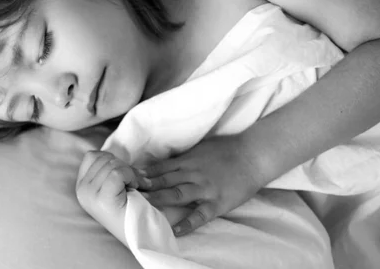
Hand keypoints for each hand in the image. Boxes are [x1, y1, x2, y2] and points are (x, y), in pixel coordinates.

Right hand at [76, 151, 149, 243]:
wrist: (141, 233)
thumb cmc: (132, 207)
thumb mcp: (114, 185)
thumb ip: (109, 169)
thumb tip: (115, 152)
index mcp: (81, 187)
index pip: (92, 155)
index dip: (112, 160)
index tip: (124, 176)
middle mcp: (81, 191)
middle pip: (104, 158)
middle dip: (124, 166)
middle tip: (135, 182)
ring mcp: (90, 195)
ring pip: (113, 164)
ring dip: (130, 172)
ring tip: (135, 186)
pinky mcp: (102, 198)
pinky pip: (118, 172)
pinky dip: (131, 177)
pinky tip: (136, 189)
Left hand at [138, 135, 261, 236]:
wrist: (253, 155)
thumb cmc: (227, 150)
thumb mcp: (200, 148)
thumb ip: (182, 157)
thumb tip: (161, 162)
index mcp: (188, 160)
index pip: (160, 167)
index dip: (142, 173)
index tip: (125, 178)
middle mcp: (193, 173)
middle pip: (164, 180)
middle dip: (145, 186)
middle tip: (126, 191)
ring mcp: (205, 188)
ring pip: (178, 194)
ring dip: (160, 199)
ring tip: (143, 205)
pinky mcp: (217, 202)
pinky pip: (200, 214)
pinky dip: (188, 223)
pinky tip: (175, 230)